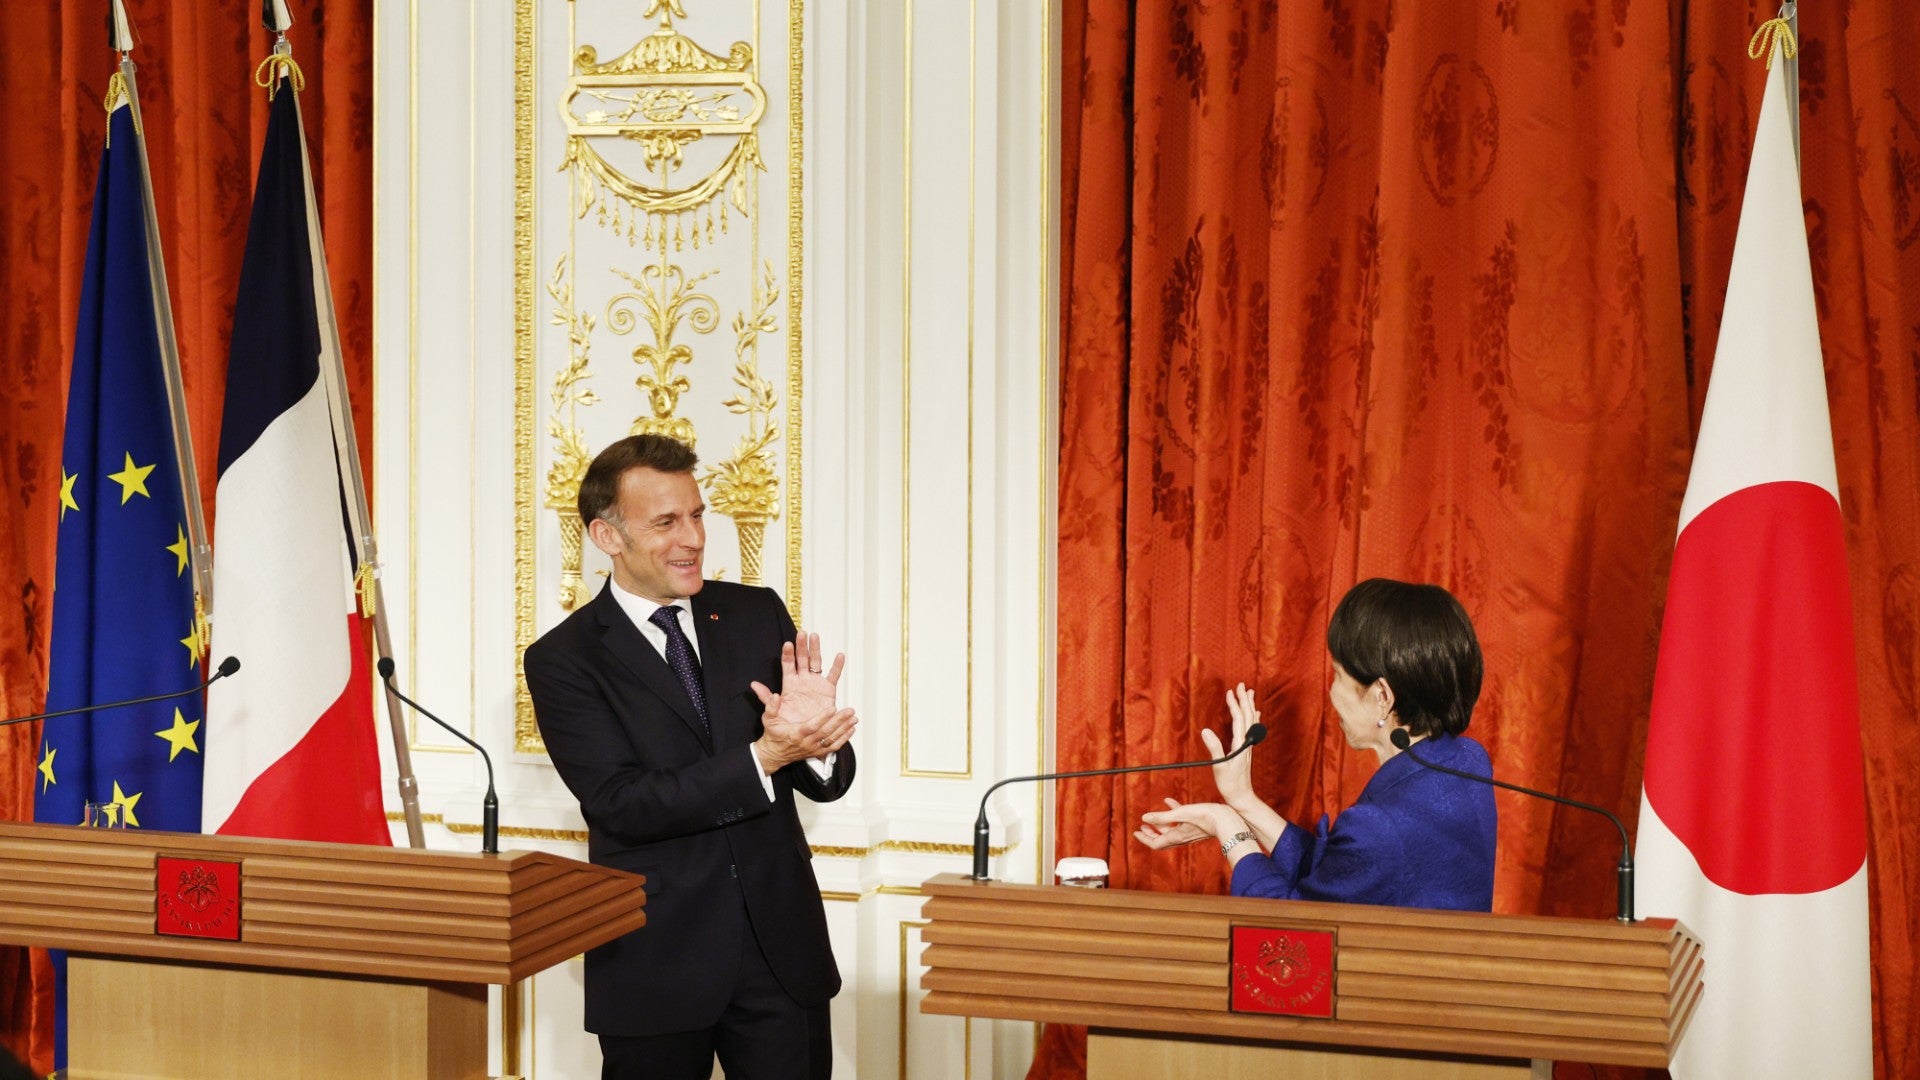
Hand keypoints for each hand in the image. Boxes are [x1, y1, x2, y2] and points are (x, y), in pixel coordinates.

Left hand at [751, 631, 845, 728]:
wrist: (803, 737)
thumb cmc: (787, 725)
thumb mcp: (773, 713)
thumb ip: (766, 698)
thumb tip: (753, 685)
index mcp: (789, 684)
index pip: (788, 665)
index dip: (788, 654)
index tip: (787, 644)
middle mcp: (802, 680)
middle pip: (802, 659)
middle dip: (802, 646)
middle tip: (802, 633)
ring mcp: (815, 683)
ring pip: (816, 662)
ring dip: (816, 649)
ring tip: (815, 636)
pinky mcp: (828, 690)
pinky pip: (833, 675)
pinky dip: (837, 666)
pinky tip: (839, 656)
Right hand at [753, 693, 857, 773]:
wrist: (774, 754)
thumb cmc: (773, 735)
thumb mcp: (768, 720)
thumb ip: (771, 706)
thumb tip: (776, 696)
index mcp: (796, 733)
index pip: (812, 726)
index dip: (823, 717)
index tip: (832, 708)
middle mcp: (807, 742)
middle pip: (826, 732)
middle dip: (839, 721)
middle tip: (850, 711)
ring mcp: (813, 748)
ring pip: (832, 739)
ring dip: (844, 729)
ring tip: (854, 719)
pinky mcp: (818, 752)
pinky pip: (833, 747)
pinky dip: (844, 739)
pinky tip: (851, 730)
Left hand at [1134, 798, 1242, 849]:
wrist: (1227, 820)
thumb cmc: (1205, 817)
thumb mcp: (1181, 813)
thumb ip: (1162, 817)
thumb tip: (1144, 818)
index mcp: (1176, 837)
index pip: (1156, 843)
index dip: (1145, 838)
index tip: (1136, 833)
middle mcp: (1181, 837)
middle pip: (1162, 838)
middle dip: (1151, 833)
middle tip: (1142, 827)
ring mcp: (1189, 832)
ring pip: (1170, 829)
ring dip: (1160, 823)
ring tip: (1153, 816)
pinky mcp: (1196, 825)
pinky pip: (1180, 820)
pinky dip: (1173, 812)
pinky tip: (1169, 801)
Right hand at [1206, 682, 1258, 806]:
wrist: (1242, 796)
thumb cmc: (1230, 784)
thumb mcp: (1219, 767)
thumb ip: (1214, 748)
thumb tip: (1205, 731)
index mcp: (1240, 744)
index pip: (1238, 719)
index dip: (1234, 705)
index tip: (1230, 692)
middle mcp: (1246, 742)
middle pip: (1248, 716)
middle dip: (1245, 700)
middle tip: (1242, 685)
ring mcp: (1248, 745)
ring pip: (1251, 721)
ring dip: (1250, 706)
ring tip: (1250, 693)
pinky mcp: (1246, 749)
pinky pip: (1252, 728)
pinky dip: (1253, 718)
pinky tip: (1256, 714)